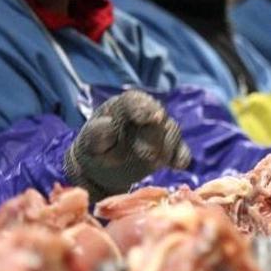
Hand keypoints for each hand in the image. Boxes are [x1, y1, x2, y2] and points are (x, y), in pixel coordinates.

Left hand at [65, 90, 190, 200]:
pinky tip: (178, 165)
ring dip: (166, 147)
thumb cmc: (95, 150)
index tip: (152, 118)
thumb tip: (107, 125)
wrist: (104, 169)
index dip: (144, 108)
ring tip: (153, 163)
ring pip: (172, 131)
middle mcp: (146, 114)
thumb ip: (97, 133)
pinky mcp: (170, 148)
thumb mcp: (89, 143)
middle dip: (155, 134)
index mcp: (123, 106)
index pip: (135, 100)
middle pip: (158, 116)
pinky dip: (181, 156)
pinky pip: (181, 149)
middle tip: (146, 154)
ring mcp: (160, 131)